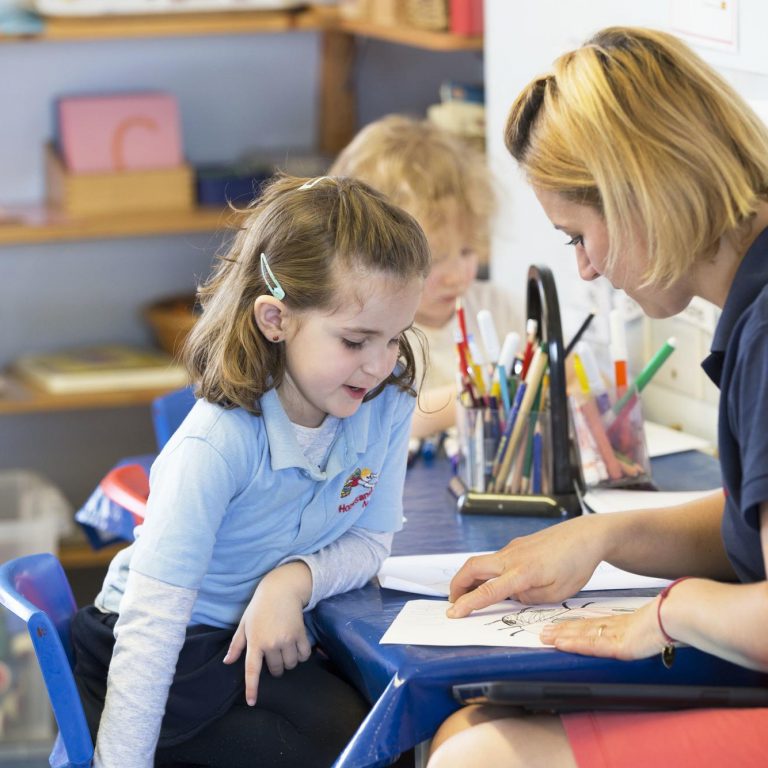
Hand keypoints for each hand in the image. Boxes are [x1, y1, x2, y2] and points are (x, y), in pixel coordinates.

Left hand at [223, 562, 312, 705]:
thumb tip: (227, 662)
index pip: (252, 670)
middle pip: (276, 669)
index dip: (252, 688)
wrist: (281, 589)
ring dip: (289, 662)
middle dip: (275, 668)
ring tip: (286, 650)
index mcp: (255, 642)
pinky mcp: (300, 634)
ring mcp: (287, 639)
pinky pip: (304, 655)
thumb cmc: (259, 606)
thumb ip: (237, 645)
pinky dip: (301, 655)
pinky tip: (298, 647)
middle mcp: (271, 643)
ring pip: (290, 664)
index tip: (252, 702)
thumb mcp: (244, 623)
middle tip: (274, 655)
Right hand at [447, 516, 602, 617]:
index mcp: (522, 572)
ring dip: (470, 578)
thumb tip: (512, 596)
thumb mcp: (556, 594)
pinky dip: (486, 572)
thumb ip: (529, 598)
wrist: (585, 536)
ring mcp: (512, 548)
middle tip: (453, 603)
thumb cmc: (575, 565)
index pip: (487, 590)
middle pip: (471, 567)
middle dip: (457, 586)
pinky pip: (495, 560)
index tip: (453, 613)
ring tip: (470, 595)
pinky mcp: (517, 545)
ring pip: (481, 562)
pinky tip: (494, 583)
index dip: (468, 603)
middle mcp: (511, 557)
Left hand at [539, 597, 666, 660]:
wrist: (675, 615)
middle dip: (561, 631)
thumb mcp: (651, 626)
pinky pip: (590, 645)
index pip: (591, 626)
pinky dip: (574, 644)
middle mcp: (613, 628)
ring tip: (546, 637)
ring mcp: (614, 636)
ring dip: (562, 637)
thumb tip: (641, 633)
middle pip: (581, 629)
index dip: (573, 626)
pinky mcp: (617, 645)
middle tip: (543, 632)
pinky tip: (561, 644)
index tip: (558, 627)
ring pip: (581, 636)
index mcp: (620, 624)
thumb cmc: (668, 619)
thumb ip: (642, 630)